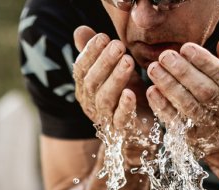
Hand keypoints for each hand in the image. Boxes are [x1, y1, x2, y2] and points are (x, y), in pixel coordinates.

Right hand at [73, 26, 152, 143]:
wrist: (138, 128)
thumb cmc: (124, 93)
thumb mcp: (111, 70)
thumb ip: (95, 53)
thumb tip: (79, 30)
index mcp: (85, 88)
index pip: (81, 69)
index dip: (90, 52)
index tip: (103, 37)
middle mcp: (91, 103)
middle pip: (92, 83)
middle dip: (104, 63)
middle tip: (118, 45)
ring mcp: (105, 117)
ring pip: (104, 99)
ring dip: (115, 79)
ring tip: (128, 61)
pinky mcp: (122, 129)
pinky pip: (120, 119)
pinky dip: (124, 106)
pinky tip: (130, 93)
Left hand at [145, 34, 218, 157]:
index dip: (205, 61)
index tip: (186, 47)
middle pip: (205, 92)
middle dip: (183, 72)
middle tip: (164, 56)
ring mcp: (209, 127)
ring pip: (188, 107)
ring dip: (169, 87)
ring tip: (153, 68)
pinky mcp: (191, 138)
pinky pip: (175, 121)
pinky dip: (162, 106)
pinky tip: (151, 90)